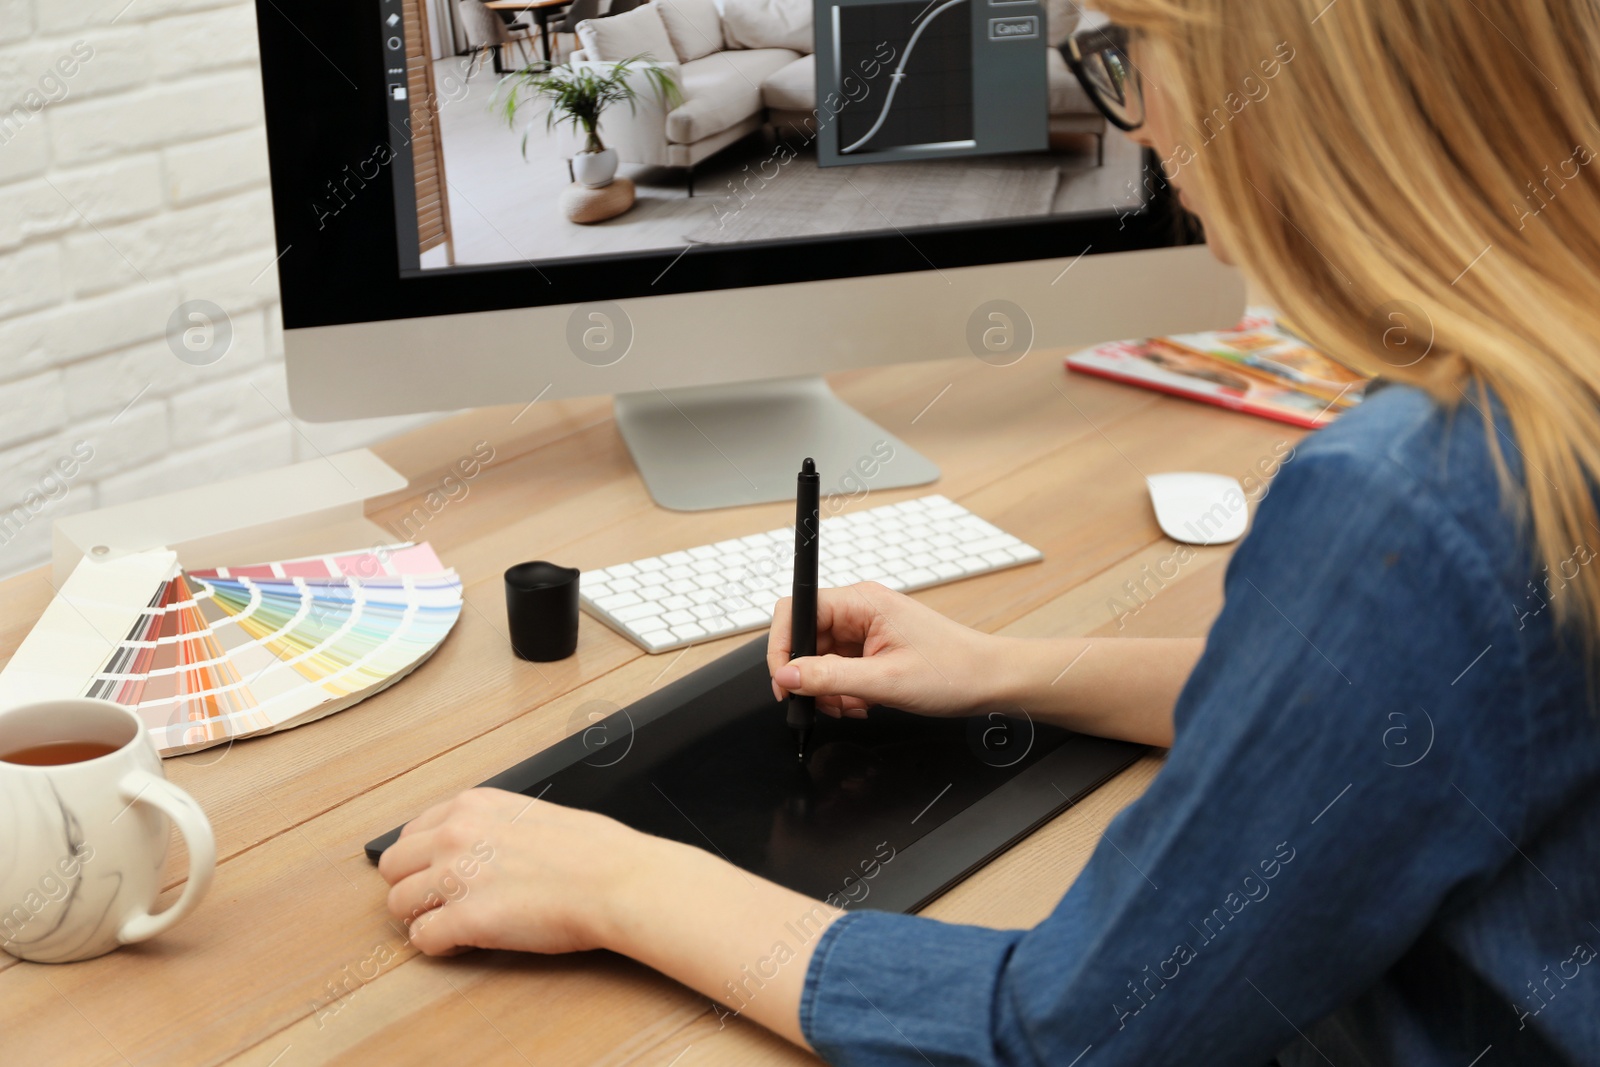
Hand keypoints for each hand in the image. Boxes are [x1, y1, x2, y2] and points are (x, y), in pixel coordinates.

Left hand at [377, 787, 651, 955]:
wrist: (617, 880)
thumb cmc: (594, 850)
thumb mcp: (533, 813)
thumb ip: (493, 826)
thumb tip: (479, 847)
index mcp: (472, 805)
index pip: (412, 832)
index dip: (422, 859)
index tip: (435, 873)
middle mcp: (454, 835)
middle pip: (394, 868)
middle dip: (413, 886)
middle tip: (439, 902)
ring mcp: (456, 877)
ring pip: (399, 904)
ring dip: (423, 917)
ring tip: (453, 924)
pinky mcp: (465, 920)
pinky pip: (422, 940)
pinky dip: (439, 946)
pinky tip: (464, 942)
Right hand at [766, 581, 1004, 717]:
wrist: (991, 681)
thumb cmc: (953, 670)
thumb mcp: (884, 682)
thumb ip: (828, 678)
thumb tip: (787, 677)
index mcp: (861, 602)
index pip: (796, 609)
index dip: (782, 646)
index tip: (785, 682)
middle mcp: (860, 609)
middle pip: (806, 639)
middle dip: (811, 678)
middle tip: (827, 703)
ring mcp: (866, 629)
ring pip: (821, 660)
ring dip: (830, 690)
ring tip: (855, 705)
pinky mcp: (873, 647)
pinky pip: (840, 669)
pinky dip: (845, 692)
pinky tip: (864, 704)